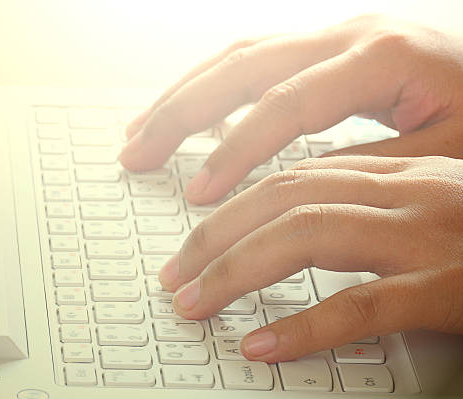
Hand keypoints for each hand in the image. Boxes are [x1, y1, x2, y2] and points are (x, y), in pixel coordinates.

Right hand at [119, 14, 462, 204]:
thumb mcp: (448, 152)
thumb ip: (370, 166)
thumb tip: (297, 187)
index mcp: (382, 58)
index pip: (287, 104)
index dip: (237, 149)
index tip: (201, 194)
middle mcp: (349, 35)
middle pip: (243, 68)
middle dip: (180, 113)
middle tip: (136, 153)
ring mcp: (333, 36)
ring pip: (237, 57)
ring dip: (182, 96)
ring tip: (140, 133)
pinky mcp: (324, 49)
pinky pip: (252, 61)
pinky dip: (209, 87)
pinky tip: (183, 111)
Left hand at [159, 155, 462, 361]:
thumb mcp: (423, 212)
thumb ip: (363, 212)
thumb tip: (289, 227)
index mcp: (398, 173)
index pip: (292, 175)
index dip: (231, 205)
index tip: (192, 237)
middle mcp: (407, 193)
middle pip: (284, 197)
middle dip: (217, 235)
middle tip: (177, 275)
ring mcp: (431, 237)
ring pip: (307, 234)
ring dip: (238, 270)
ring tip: (196, 301)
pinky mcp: (454, 288)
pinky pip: (364, 305)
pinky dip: (306, 325)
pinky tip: (263, 345)